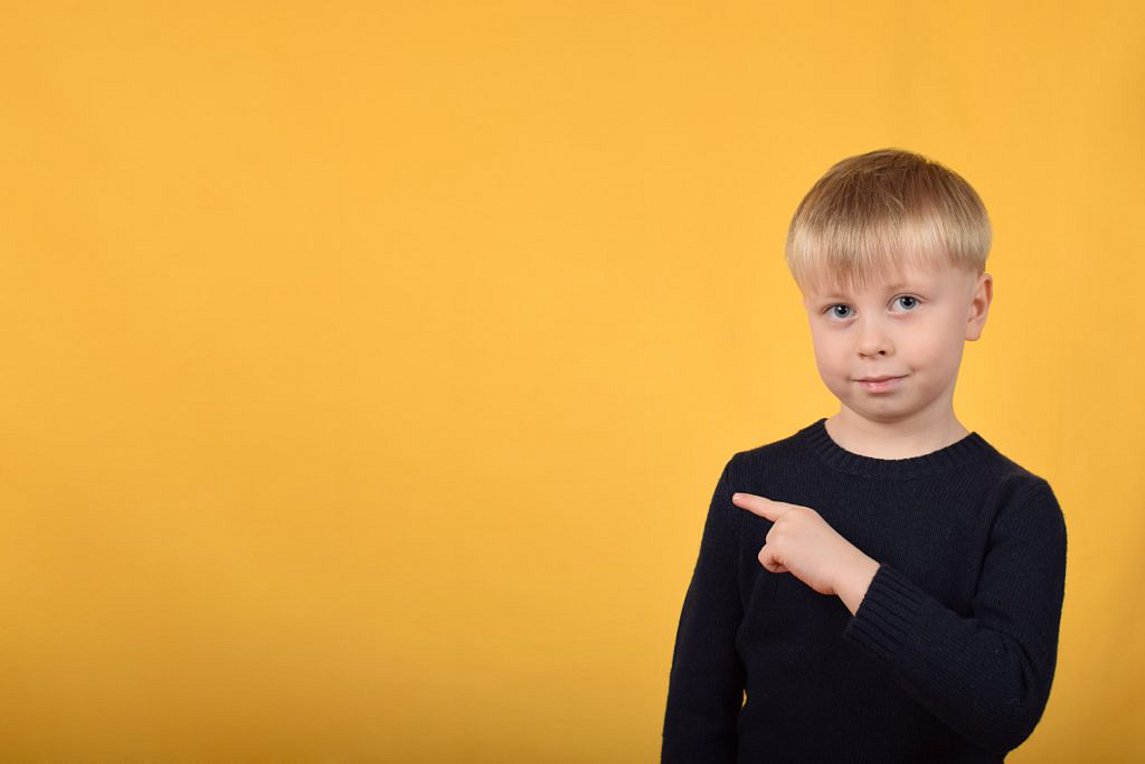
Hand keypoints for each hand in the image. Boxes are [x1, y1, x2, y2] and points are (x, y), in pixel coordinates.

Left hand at [731, 492, 878, 613]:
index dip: (751, 502)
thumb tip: (775, 549)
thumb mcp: (815, 538)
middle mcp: (791, 516)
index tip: (735, 497)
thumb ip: (795, 535)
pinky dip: (779, 568)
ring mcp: (783, 528)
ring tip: (808, 560)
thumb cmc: (837, 560)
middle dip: (785, 553)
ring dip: (784, 561)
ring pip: (769, 550)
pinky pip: (766, 560)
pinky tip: (799, 566)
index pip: (771, 507)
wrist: (848, 568)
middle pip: (770, 538)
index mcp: (802, 513)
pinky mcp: (778, 543)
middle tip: (810, 556)